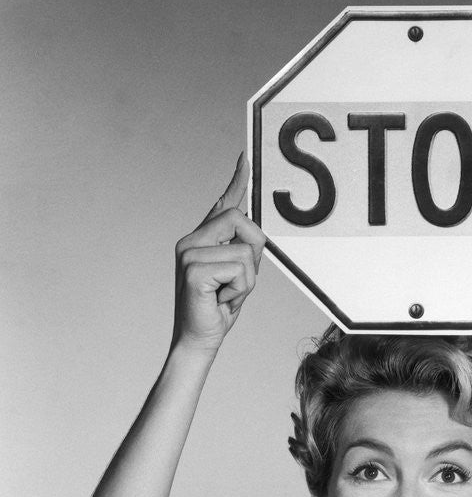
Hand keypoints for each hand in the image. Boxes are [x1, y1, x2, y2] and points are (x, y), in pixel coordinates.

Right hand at [171, 154, 265, 354]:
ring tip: (226, 294)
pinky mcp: (194, 269)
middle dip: (253, 253)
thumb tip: (257, 228)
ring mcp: (189, 253)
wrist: (199, 339)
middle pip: (241, 220)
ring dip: (247, 281)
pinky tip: (220, 300)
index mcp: (201, 239)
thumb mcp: (238, 274)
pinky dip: (239, 290)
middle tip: (236, 282)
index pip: (223, 205)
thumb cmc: (218, 308)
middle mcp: (191, 240)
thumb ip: (244, 250)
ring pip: (245, 251)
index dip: (237, 181)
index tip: (246, 158)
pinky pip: (238, 269)